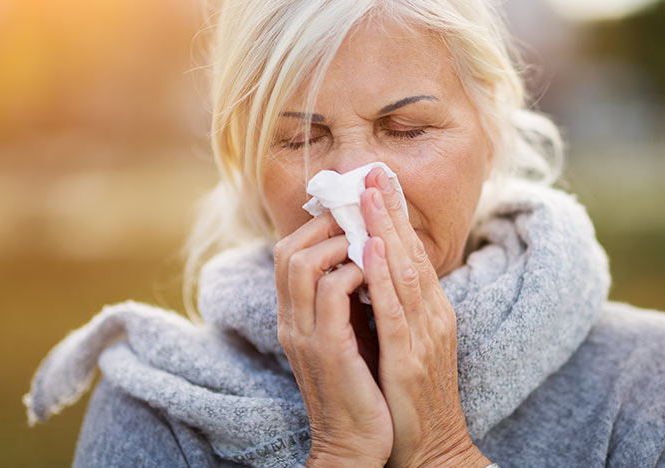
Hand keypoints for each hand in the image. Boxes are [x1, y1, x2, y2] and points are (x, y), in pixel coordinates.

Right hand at [273, 212, 391, 466]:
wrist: (358, 446)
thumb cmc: (362, 389)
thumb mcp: (349, 336)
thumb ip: (348, 301)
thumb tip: (366, 259)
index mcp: (296, 318)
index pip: (288, 254)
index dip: (317, 226)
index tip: (352, 210)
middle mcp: (292, 322)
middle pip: (287, 250)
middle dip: (325, 223)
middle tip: (360, 214)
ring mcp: (305, 335)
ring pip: (302, 263)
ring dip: (338, 242)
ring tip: (368, 239)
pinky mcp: (327, 350)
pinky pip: (331, 293)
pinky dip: (354, 271)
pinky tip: (377, 269)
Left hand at [359, 168, 491, 467]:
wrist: (431, 448)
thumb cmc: (413, 398)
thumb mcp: (409, 343)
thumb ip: (397, 309)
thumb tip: (373, 273)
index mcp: (432, 313)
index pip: (413, 255)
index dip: (397, 217)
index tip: (381, 183)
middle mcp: (433, 317)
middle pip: (412, 254)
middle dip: (392, 210)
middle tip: (376, 170)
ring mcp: (424, 337)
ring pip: (405, 273)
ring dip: (387, 230)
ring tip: (370, 195)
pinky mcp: (410, 359)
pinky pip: (394, 311)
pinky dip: (383, 276)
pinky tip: (371, 249)